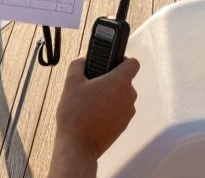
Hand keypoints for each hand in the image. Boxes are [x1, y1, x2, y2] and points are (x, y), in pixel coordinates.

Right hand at [51, 55, 138, 175]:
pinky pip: (120, 111)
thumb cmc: (75, 114)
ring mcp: (128, 112)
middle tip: (93, 85)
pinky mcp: (124, 125)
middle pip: (126, 81)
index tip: (111, 65)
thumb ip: (78, 65)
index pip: (133, 63)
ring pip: (122, 97)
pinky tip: (94, 115)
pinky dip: (111, 110)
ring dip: (111, 96)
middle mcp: (129, 96)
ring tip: (91, 103)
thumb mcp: (71, 84)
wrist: (78, 146)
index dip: (123, 60)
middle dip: (111, 81)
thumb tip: (83, 58)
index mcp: (120, 82)